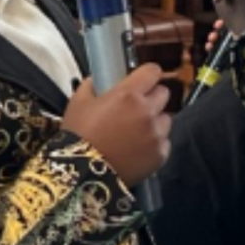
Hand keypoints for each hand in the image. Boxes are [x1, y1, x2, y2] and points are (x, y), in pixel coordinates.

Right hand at [63, 62, 172, 186]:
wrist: (82, 174)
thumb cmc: (78, 136)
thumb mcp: (78, 103)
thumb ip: (91, 85)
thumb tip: (98, 79)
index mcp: (129, 94)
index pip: (153, 71)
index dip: (149, 74)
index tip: (145, 79)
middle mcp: (148, 111)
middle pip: (164, 94)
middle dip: (152, 97)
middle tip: (138, 107)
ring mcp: (156, 134)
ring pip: (166, 119)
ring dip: (155, 121)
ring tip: (138, 131)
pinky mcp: (160, 154)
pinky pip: (164, 142)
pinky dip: (155, 144)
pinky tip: (139, 149)